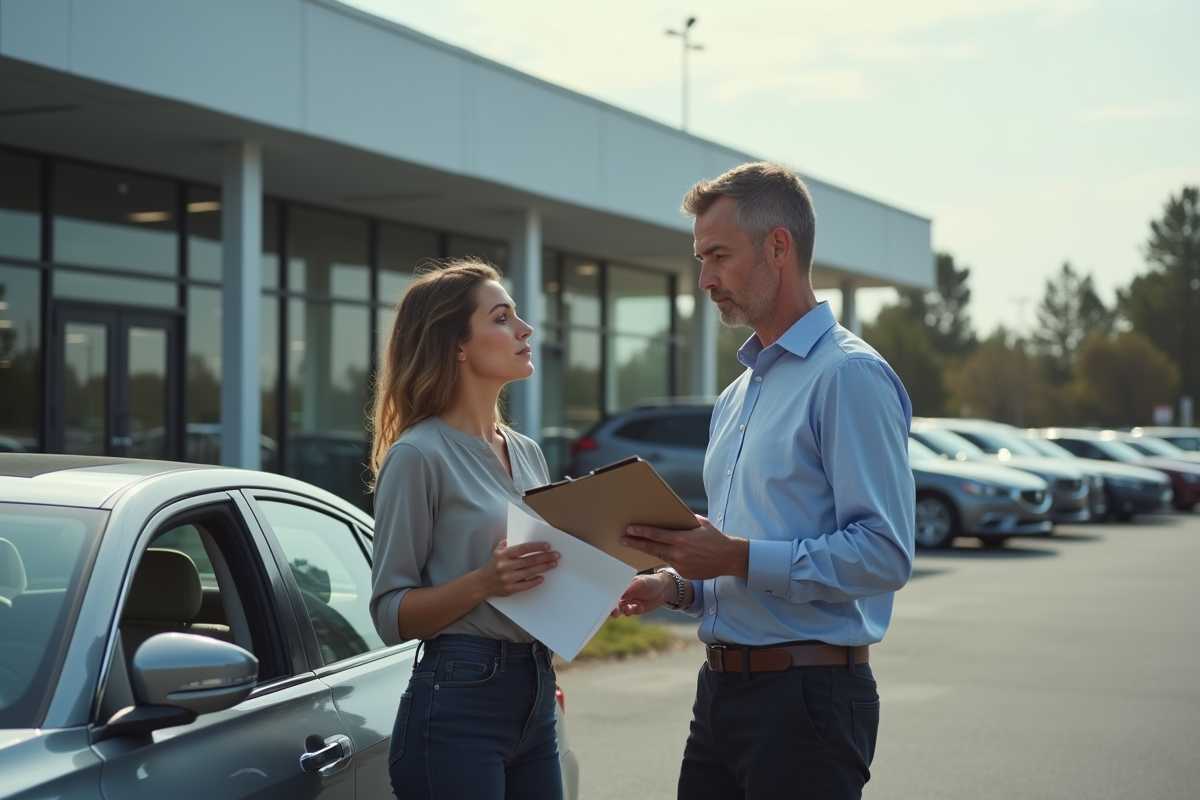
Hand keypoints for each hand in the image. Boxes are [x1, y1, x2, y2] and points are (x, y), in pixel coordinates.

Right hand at [477, 540, 559, 597]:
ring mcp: (507, 578)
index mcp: (502, 555)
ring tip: (553, 564)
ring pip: (529, 572)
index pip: (522, 548)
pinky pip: (525, 585)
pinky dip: (534, 581)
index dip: (536, 546)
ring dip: (543, 567)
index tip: (547, 546)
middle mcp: (504, 566)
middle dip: (544, 557)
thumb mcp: (497, 551)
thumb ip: (509, 544)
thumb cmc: (493, 565)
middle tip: (556, 555)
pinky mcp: (509, 589)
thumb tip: (524, 537)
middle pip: (529, 560)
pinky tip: (542, 577)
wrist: (482, 583)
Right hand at [611, 572, 673, 616]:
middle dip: (610, 606)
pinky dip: (628, 611)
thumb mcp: (640, 583)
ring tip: (616, 611)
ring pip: (619, 609)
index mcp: (622, 586)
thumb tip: (618, 596)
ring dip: (617, 611)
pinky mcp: (635, 610)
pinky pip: (628, 612)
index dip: (607, 596)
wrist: (664, 590)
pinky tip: (630, 609)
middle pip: (613, 602)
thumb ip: (629, 590)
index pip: (612, 592)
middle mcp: (624, 595)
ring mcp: (629, 603)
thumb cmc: (650, 582)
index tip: (603, 600)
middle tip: (609, 609)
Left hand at [620, 516, 748, 580]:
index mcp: (682, 538)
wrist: (729, 558)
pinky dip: (665, 558)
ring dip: (645, 551)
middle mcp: (679, 552)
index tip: (628, 529)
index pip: (656, 534)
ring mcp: (681, 564)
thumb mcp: (701, 524)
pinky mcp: (684, 573)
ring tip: (634, 546)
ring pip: (659, 556)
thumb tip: (673, 514)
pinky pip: (670, 564)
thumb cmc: (715, 538)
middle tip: (621, 540)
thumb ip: (686, 520)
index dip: (641, 532)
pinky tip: (659, 553)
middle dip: (635, 543)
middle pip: (651, 547)